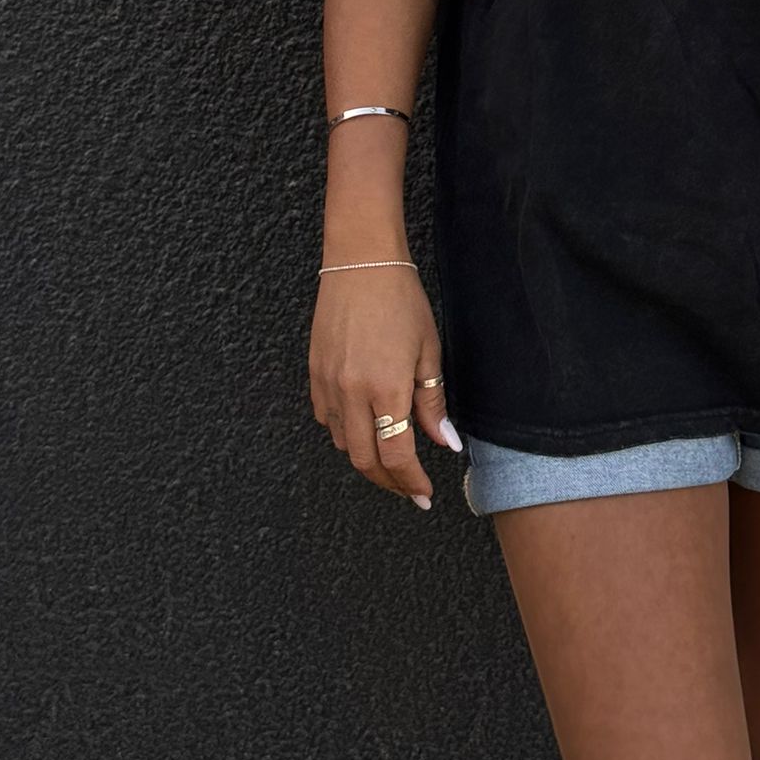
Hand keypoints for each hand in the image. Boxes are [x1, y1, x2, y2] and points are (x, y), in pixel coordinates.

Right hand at [308, 265, 462, 509]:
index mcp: (386, 388)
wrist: (361, 264)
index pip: (396, 455)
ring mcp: (328, 386)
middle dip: (389, 482)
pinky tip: (363, 426)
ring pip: (342, 444)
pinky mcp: (313, 375)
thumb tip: (445, 442)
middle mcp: (351, 393)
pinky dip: (344, 433)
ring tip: (390, 457)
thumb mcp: (428, 351)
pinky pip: (325, 420)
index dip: (410, 482)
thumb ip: (432, 403)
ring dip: (366, 458)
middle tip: (408, 488)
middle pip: (365, 460)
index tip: (423, 495)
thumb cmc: (401, 301)